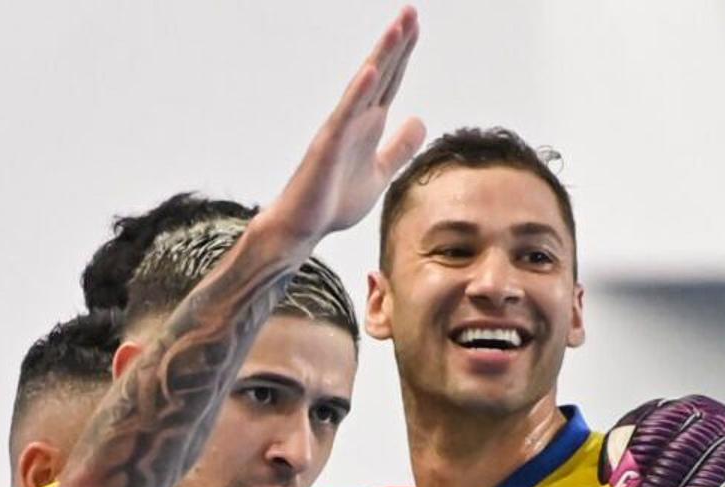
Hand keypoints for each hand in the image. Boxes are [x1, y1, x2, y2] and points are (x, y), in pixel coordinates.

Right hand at [258, 9, 425, 245]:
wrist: (304, 227)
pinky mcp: (328, 145)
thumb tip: (420, 119)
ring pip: (364, 86)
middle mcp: (354, 118)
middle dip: (396, 43)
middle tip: (411, 10)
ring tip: (397, 28)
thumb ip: (399, 147)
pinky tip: (371, 70)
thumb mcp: (380, 172)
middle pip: (380, 73)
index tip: (415, 24)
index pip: (391, 80)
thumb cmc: (334, 201)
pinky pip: (345, 115)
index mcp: (368, 123)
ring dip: (381, 56)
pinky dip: (358, 92)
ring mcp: (340, 129)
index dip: (404, 53)